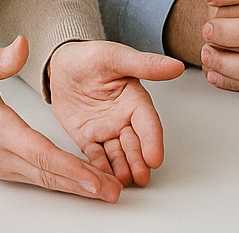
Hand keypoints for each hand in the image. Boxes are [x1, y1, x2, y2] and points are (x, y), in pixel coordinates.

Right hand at [0, 36, 123, 200]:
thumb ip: (0, 60)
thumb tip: (23, 44)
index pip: (41, 153)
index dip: (70, 168)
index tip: (95, 177)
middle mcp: (2, 154)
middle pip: (48, 174)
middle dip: (83, 185)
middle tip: (114, 193)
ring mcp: (3, 166)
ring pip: (44, 180)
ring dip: (75, 187)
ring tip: (107, 192)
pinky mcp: (4, 169)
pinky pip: (37, 178)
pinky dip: (60, 183)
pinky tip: (81, 184)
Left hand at [45, 39, 184, 188]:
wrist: (62, 64)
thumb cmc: (91, 57)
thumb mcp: (117, 57)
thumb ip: (146, 65)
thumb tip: (175, 66)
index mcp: (135, 100)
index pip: (148, 123)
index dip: (152, 141)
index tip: (155, 157)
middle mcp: (123, 118)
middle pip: (135, 143)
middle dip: (139, 162)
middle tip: (142, 178)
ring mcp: (105, 130)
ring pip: (117, 153)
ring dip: (122, 168)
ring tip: (125, 182)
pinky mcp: (87, 138)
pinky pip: (95, 156)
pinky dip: (99, 168)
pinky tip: (102, 179)